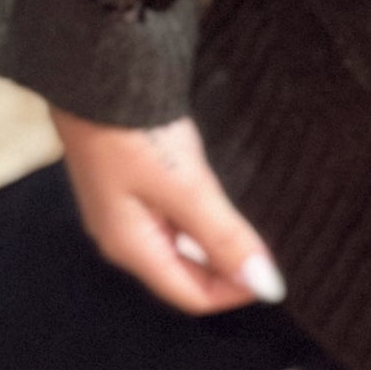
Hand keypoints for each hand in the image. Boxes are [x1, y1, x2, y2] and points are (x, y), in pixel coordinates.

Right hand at [50, 108, 288, 314]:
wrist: (93, 74)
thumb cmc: (131, 131)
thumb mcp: (185, 186)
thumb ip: (224, 236)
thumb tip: (265, 285)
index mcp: (132, 248)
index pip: (191, 296)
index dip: (236, 291)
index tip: (277, 274)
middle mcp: (124, 238)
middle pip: (184, 276)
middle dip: (227, 272)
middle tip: (271, 253)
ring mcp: (124, 212)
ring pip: (180, 248)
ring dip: (216, 246)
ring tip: (252, 230)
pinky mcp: (129, 185)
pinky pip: (173, 220)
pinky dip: (201, 222)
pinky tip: (219, 204)